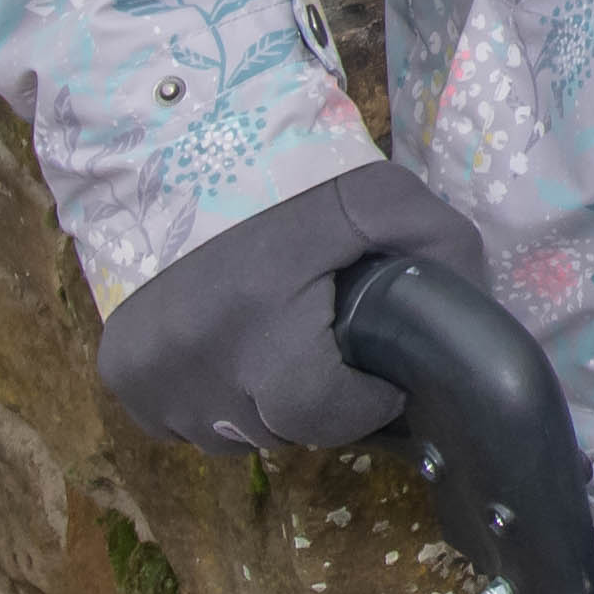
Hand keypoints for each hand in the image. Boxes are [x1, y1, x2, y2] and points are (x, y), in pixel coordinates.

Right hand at [94, 157, 487, 455]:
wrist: (179, 158)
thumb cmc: (286, 185)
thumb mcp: (376, 197)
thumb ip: (439, 246)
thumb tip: (473, 306)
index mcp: (260, 330)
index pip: (326, 417)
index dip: (364, 403)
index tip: (379, 376)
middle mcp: (194, 368)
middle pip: (280, 430)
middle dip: (317, 404)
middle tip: (328, 352)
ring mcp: (149, 378)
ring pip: (231, 436)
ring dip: (261, 407)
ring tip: (276, 346)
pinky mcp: (121, 377)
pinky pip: (181, 423)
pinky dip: (212, 403)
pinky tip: (228, 354)